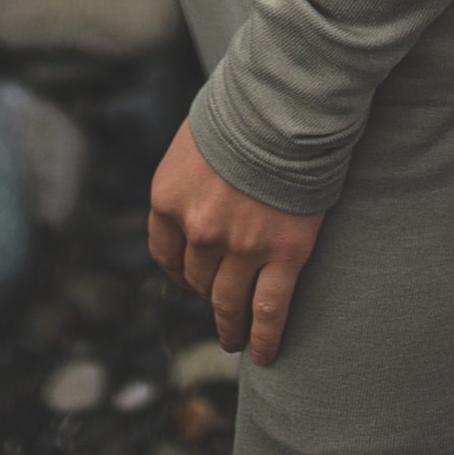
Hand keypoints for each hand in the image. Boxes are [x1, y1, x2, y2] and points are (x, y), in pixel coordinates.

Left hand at [146, 117, 321, 365]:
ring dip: (231, 327)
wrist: (287, 100)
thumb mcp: (196, 139)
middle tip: (221, 311)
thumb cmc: (244, 108)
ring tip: (236, 341)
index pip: (166, 255)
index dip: (181, 274)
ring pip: (230, 303)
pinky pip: (270, 309)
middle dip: (208, 296)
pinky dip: (265, 337)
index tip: (193, 282)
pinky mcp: (284, 253)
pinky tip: (263, 354)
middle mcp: (198, 230)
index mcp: (168, 200)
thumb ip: (192, 177)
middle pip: (199, 280)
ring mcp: (241, 246)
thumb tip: (200, 194)